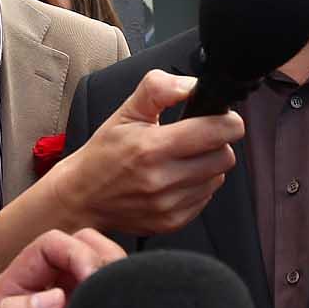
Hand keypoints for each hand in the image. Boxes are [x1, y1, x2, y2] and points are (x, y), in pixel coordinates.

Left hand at [0, 228, 125, 307]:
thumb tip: (52, 298)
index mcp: (16, 289)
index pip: (53, 245)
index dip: (75, 252)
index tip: (90, 277)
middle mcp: (48, 297)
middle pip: (87, 250)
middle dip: (105, 260)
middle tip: (113, 291)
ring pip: (108, 278)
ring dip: (121, 282)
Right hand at [52, 71, 241, 235]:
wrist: (82, 195)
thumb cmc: (104, 153)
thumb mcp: (126, 111)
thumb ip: (159, 89)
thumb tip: (191, 85)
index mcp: (152, 148)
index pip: (217, 132)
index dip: (226, 120)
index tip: (221, 117)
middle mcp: (162, 180)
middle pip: (224, 156)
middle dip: (217, 143)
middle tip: (197, 138)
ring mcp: (168, 205)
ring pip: (218, 178)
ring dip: (207, 165)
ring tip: (181, 159)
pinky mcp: (172, 222)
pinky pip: (205, 198)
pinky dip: (197, 186)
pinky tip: (175, 178)